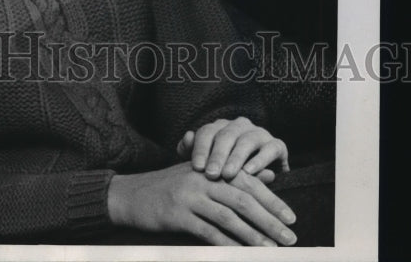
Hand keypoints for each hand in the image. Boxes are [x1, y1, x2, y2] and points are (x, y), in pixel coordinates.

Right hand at [107, 161, 296, 246]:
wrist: (132, 194)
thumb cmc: (170, 186)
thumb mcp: (202, 175)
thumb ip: (235, 175)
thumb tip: (269, 175)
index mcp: (211, 168)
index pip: (247, 182)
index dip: (271, 199)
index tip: (290, 217)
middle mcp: (203, 179)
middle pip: (242, 199)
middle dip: (269, 219)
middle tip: (290, 236)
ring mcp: (189, 196)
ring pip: (228, 217)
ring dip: (253, 236)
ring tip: (272, 250)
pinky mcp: (177, 214)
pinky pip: (207, 231)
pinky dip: (226, 244)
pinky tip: (240, 254)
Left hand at [176, 116, 288, 181]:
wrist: (259, 182)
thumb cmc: (226, 171)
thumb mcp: (207, 163)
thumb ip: (192, 151)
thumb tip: (187, 136)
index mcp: (220, 127)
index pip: (207, 132)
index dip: (201, 149)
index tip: (197, 168)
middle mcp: (240, 126)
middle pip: (226, 136)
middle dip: (217, 156)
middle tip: (211, 174)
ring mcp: (259, 134)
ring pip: (246, 141)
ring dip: (236, 158)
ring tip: (228, 174)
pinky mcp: (277, 145)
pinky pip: (270, 149)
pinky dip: (260, 160)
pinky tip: (250, 172)